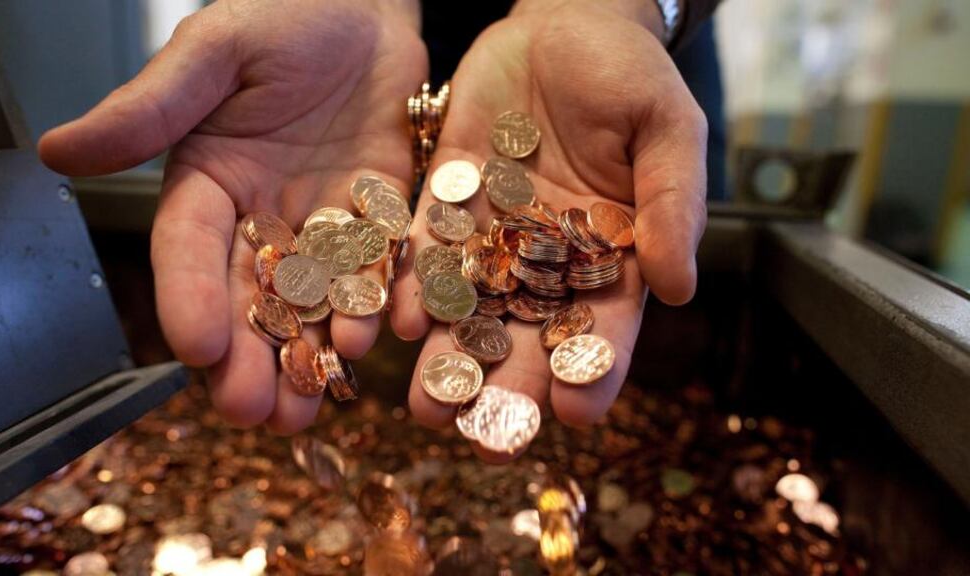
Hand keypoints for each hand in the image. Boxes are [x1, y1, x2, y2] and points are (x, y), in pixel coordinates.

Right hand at [39, 0, 426, 431]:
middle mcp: (260, 216)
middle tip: (252, 413)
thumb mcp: (212, 54)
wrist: (364, 4)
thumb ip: (150, 106)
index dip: (187, 297)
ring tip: (306, 407)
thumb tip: (57, 150)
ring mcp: (322, 224)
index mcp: (207, 181)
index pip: (187, 249)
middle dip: (249, 357)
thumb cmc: (281, 14)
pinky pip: (373, 272)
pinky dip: (370, 307)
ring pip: (309, 302)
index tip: (194, 348)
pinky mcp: (377, 219)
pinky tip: (369, 342)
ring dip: (306, 355)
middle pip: (248, 296)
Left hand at [390, 1, 706, 459]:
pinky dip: (413, 286)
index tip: (575, 417)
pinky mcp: (447, 199)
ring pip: (469, 308)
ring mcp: (493, 233)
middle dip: (505, 386)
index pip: (604, 328)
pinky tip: (396, 320)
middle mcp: (547, 259)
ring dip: (447, 358)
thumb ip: (672, 205)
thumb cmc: (632, 77)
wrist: (567, 23)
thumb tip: (680, 287)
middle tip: (482, 440)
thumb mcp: (669, 132)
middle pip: (527, 335)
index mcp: (611, 254)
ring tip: (424, 406)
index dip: (592, 374)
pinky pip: (428, 250)